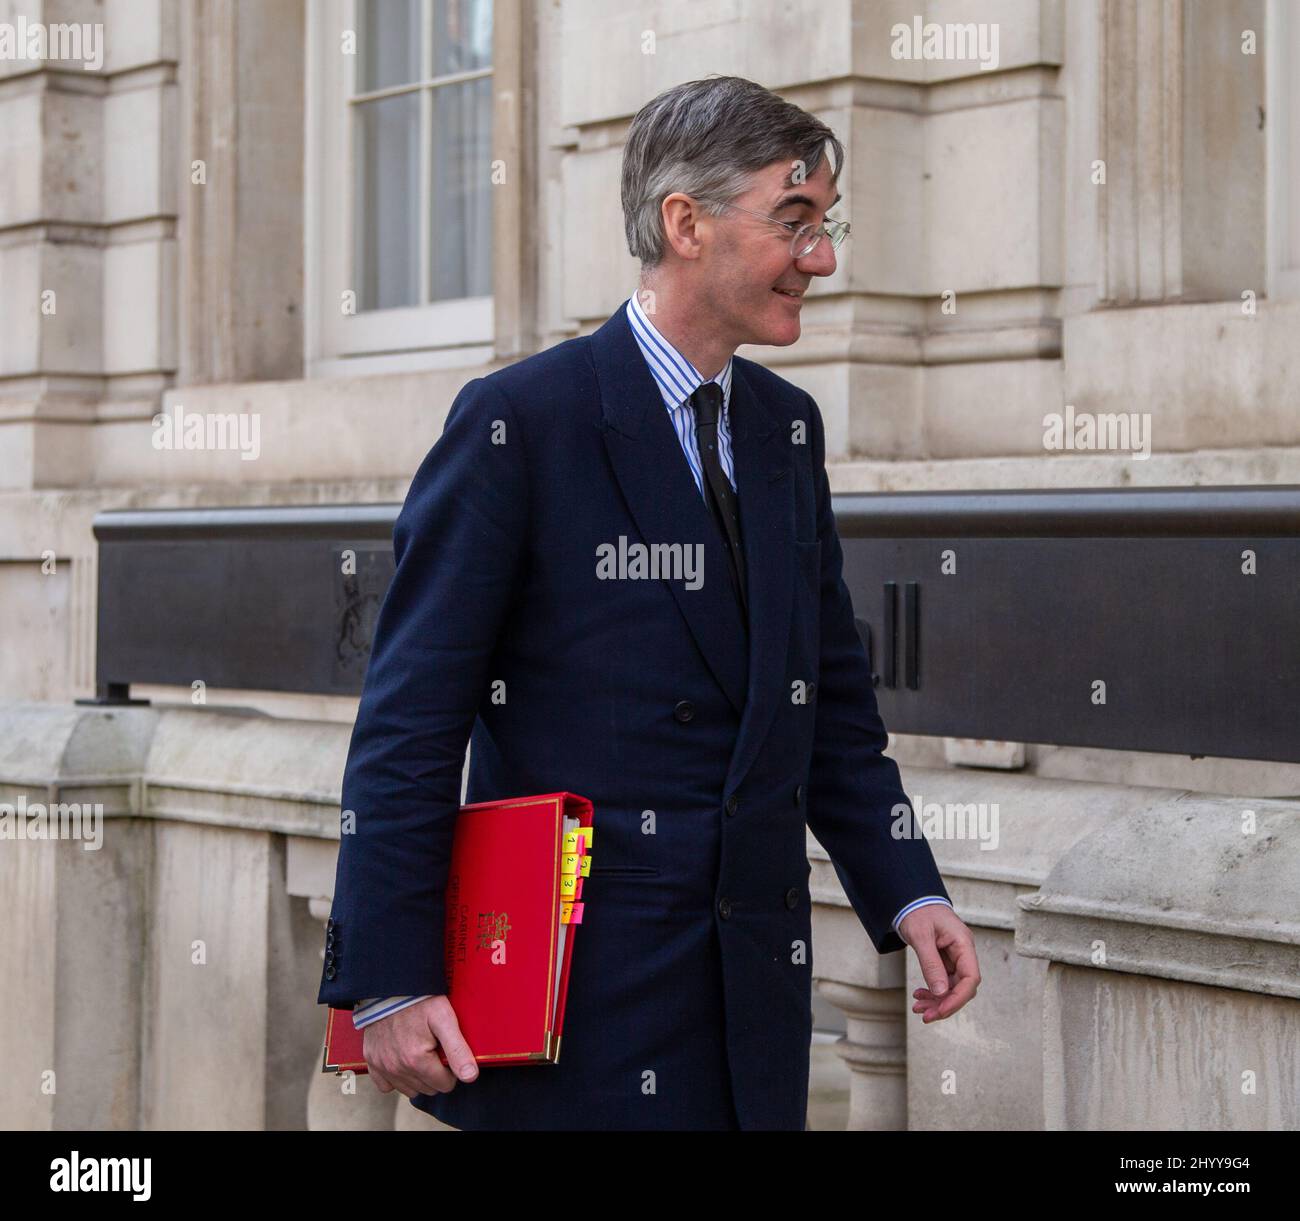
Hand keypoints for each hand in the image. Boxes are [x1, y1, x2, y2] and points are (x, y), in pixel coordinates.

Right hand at [364, 995, 478, 1096]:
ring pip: (409, 1090)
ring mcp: (382, 1066)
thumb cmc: (419, 1000)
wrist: (390, 986)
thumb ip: (458, 1049)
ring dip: (418, 1078)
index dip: (451, 1070)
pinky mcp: (371, 1060)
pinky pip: (386, 1086)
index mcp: (416, 1060)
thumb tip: (470, 1077)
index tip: (448, 1052)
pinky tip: (403, 1061)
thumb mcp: (444, 1019)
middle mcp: (397, 1068)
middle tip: (436, 1049)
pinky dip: (396, 1078)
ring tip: (421, 1052)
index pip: (444, 1085)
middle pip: (427, 1089)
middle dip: (436, 1074)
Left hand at [898, 905, 979, 1022]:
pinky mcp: (946, 961)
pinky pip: (944, 982)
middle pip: (963, 987)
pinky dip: (933, 992)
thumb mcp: (921, 937)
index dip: (958, 998)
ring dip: (937, 1001)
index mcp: (963, 943)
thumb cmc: (917, 912)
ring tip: (919, 1009)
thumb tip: (940, 993)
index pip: (971, 978)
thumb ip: (931, 964)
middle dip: (945, 1004)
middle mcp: (963, 952)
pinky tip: (920, 996)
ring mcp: (956, 957)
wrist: (911, 901)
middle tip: (925, 1016)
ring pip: (953, 987)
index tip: (941, 1011)